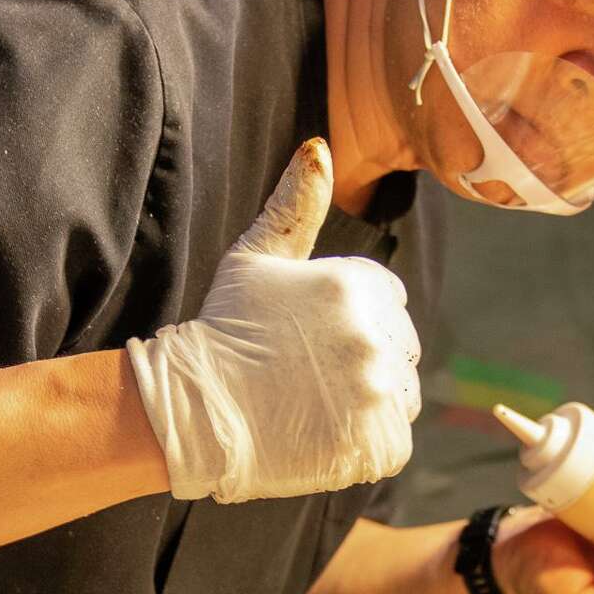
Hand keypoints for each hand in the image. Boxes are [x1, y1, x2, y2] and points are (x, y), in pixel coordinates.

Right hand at [127, 139, 421, 502]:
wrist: (192, 410)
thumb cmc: (222, 329)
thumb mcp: (254, 258)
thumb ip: (295, 205)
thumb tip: (319, 146)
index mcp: (356, 284)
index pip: (390, 302)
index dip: (351, 324)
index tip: (310, 341)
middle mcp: (374, 334)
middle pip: (401, 351)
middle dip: (365, 363)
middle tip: (308, 379)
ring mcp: (378, 391)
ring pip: (401, 397)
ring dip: (369, 406)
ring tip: (314, 408)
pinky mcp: (377, 441)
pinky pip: (394, 444)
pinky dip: (366, 446)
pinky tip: (322, 437)